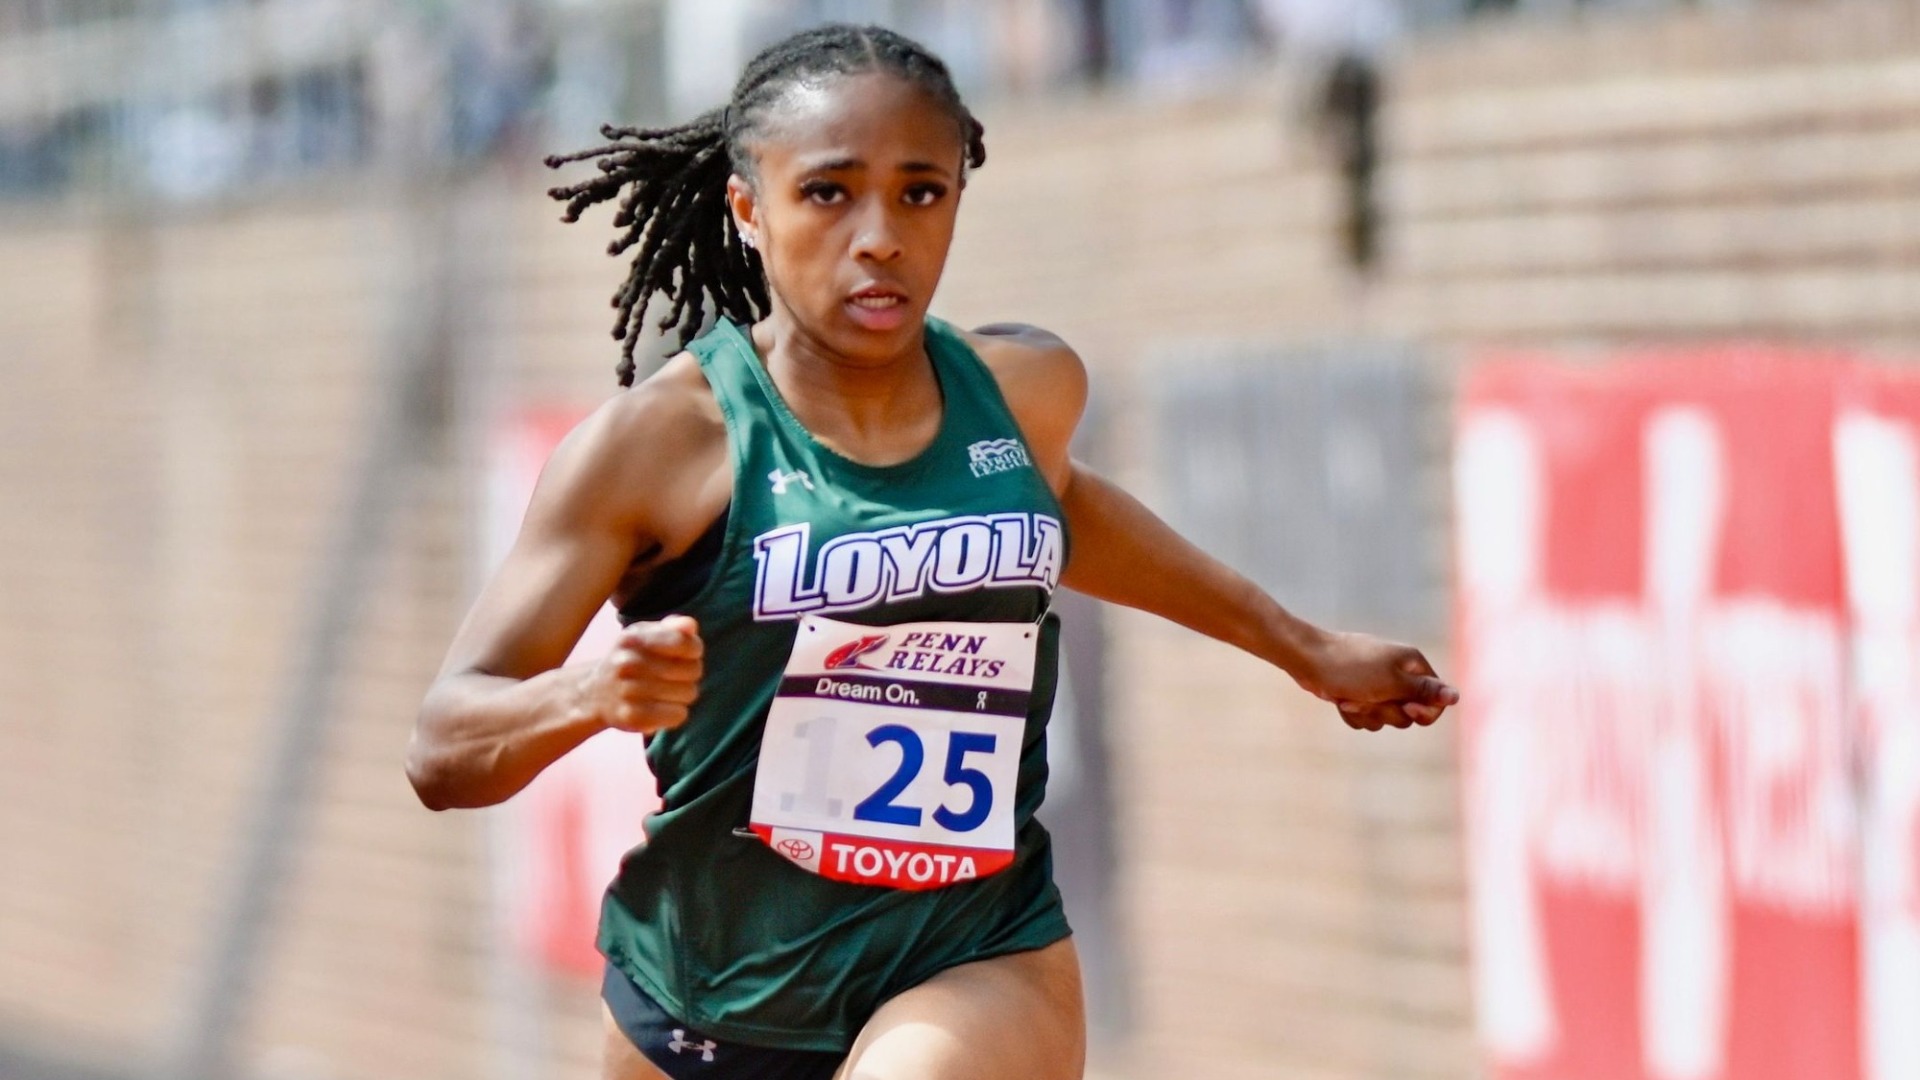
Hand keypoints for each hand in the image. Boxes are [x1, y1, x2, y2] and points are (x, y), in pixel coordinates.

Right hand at [581, 615, 703, 733]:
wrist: (594, 695)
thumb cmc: (631, 660)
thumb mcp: (645, 636)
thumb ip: (672, 628)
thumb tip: (690, 625)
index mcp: (633, 639)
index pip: (683, 642)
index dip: (694, 649)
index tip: (688, 654)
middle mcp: (628, 663)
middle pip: (692, 669)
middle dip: (691, 673)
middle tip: (675, 676)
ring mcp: (628, 691)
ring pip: (688, 693)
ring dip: (684, 694)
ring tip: (667, 691)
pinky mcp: (632, 717)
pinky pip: (678, 715)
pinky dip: (676, 713)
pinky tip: (662, 708)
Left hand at [1296, 630, 1457, 731]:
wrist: (1308, 660)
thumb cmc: (1351, 668)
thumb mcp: (1392, 682)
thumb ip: (1425, 692)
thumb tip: (1457, 697)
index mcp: (1413, 665)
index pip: (1435, 700)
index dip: (1424, 711)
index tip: (1406, 707)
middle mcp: (1398, 675)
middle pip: (1409, 714)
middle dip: (1388, 712)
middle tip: (1370, 696)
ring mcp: (1377, 686)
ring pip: (1386, 719)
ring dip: (1367, 714)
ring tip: (1350, 697)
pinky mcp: (1359, 695)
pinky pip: (1366, 718)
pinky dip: (1353, 714)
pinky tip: (1340, 700)